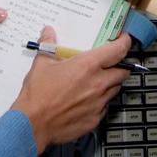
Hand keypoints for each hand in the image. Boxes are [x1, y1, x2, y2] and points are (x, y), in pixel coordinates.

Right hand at [11, 26, 131, 152]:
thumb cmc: (37, 95)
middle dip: (120, 65)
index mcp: (87, 66)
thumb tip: (48, 32)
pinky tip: (87, 100)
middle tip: (111, 63)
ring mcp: (98, 103)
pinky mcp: (95, 119)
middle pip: (123, 71)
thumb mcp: (41, 63)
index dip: (124, 43)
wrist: (32, 124)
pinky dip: (100, 101)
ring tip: (96, 82)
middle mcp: (97, 84)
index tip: (124, 40)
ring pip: (115, 89)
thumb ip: (48, 44)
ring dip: (110, 83)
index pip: (118, 50)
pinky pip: (105, 107)